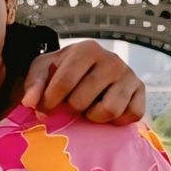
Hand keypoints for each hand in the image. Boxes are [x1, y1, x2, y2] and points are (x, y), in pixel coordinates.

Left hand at [19, 39, 145, 123]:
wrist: (89, 70)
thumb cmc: (62, 71)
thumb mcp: (43, 70)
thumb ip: (33, 84)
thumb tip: (29, 102)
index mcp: (86, 49)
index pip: (64, 82)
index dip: (50, 102)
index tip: (44, 109)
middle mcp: (112, 59)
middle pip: (83, 100)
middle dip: (71, 109)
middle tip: (69, 106)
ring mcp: (129, 75)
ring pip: (109, 110)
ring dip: (93, 117)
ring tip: (88, 109)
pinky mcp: (141, 92)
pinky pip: (132, 115)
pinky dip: (117, 121)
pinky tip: (106, 112)